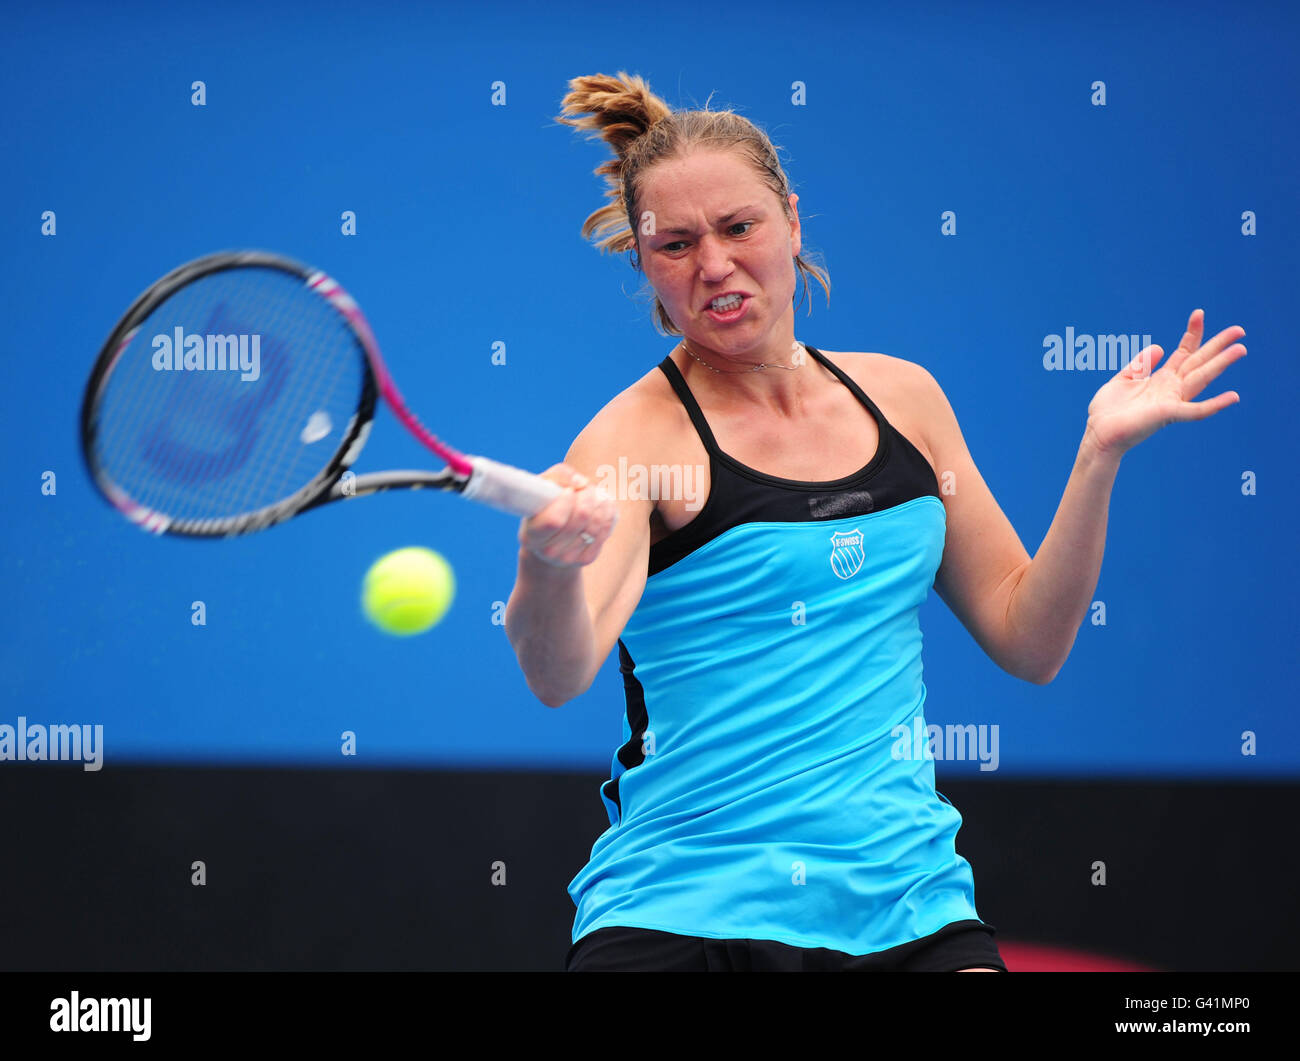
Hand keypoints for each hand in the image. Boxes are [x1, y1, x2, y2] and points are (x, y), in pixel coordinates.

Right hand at [519, 463, 616, 568]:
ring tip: (595, 494)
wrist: (549, 539)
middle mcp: (548, 551)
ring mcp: (568, 558)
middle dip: (587, 495)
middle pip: (580, 518)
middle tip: (586, 487)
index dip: (566, 500)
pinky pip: (605, 530)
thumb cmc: (544, 506)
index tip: (569, 490)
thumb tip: (581, 483)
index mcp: (531, 536)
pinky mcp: (586, 558)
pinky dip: (608, 513)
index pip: (554, 520)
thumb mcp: (543, 488)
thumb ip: (558, 476)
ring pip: (595, 523)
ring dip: (600, 502)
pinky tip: (603, 505)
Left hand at [1084, 309, 1245, 458]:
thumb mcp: (1123, 379)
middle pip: (1199, 362)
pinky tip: (1233, 397)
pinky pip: (1195, 411)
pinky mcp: (1168, 414)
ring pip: (1202, 378)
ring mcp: (1171, 401)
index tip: (1199, 314)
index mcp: (1160, 379)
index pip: (1183, 352)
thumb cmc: (1109, 411)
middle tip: (1240, 329)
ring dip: (1221, 364)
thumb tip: (1159, 347)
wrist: (1099, 434)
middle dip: (1218, 346)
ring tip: (1241, 349)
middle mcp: (1170, 388)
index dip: (1192, 333)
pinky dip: (1215, 404)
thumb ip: (1140, 364)